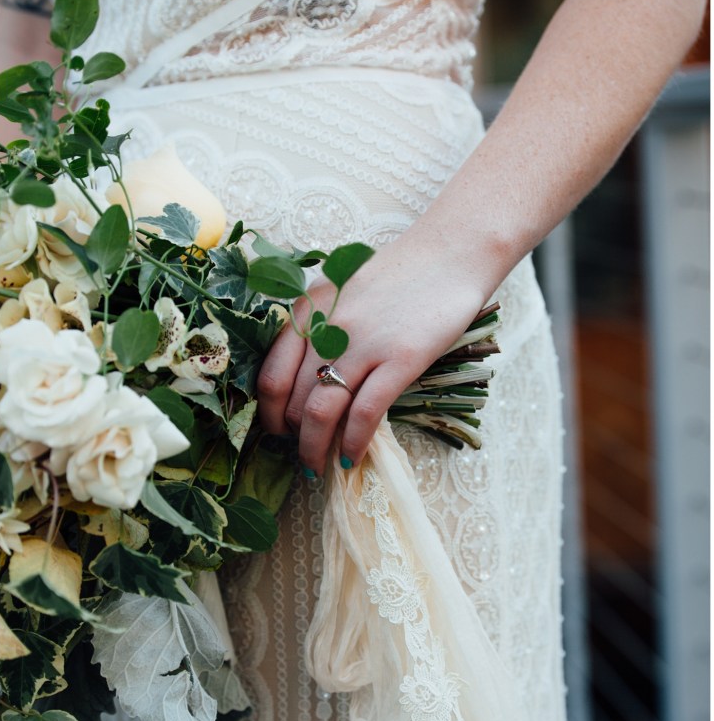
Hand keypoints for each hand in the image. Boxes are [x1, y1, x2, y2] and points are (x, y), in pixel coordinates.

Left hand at [256, 232, 485, 474]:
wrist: (450, 252)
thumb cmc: (399, 274)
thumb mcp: (343, 293)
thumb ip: (320, 330)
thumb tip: (309, 381)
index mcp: (308, 311)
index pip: (270, 375)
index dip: (270, 414)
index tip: (278, 432)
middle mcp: (327, 328)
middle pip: (293, 400)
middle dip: (293, 438)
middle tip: (303, 454)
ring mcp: (363, 344)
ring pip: (321, 412)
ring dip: (315, 448)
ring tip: (319, 467)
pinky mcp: (400, 359)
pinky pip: (364, 413)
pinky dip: (353, 442)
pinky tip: (351, 456)